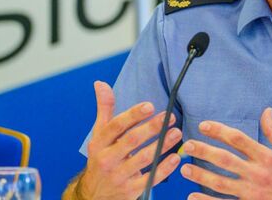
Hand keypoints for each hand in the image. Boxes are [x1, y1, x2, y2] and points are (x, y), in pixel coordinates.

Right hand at [79, 81, 183, 199]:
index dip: (132, 115)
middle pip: (131, 141)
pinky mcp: (130, 190)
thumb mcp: (99, 135)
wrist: (94, 194)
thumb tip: (100, 83)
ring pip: (143, 159)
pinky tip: (175, 158)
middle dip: (151, 128)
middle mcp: (107, 159)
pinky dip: (164, 168)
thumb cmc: (101, 158)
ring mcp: (119, 176)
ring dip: (162, 145)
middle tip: (169, 117)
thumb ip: (104, 109)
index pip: (116, 126)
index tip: (149, 106)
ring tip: (177, 133)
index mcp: (99, 143)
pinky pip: (150, 179)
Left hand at [180, 107, 271, 199]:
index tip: (204, 125)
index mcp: (266, 157)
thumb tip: (266, 111)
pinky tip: (192, 197)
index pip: (239, 139)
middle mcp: (257, 173)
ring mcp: (252, 192)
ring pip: (221, 183)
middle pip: (226, 160)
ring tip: (184, 170)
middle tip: (188, 145)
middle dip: (204, 151)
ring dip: (201, 176)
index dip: (220, 131)